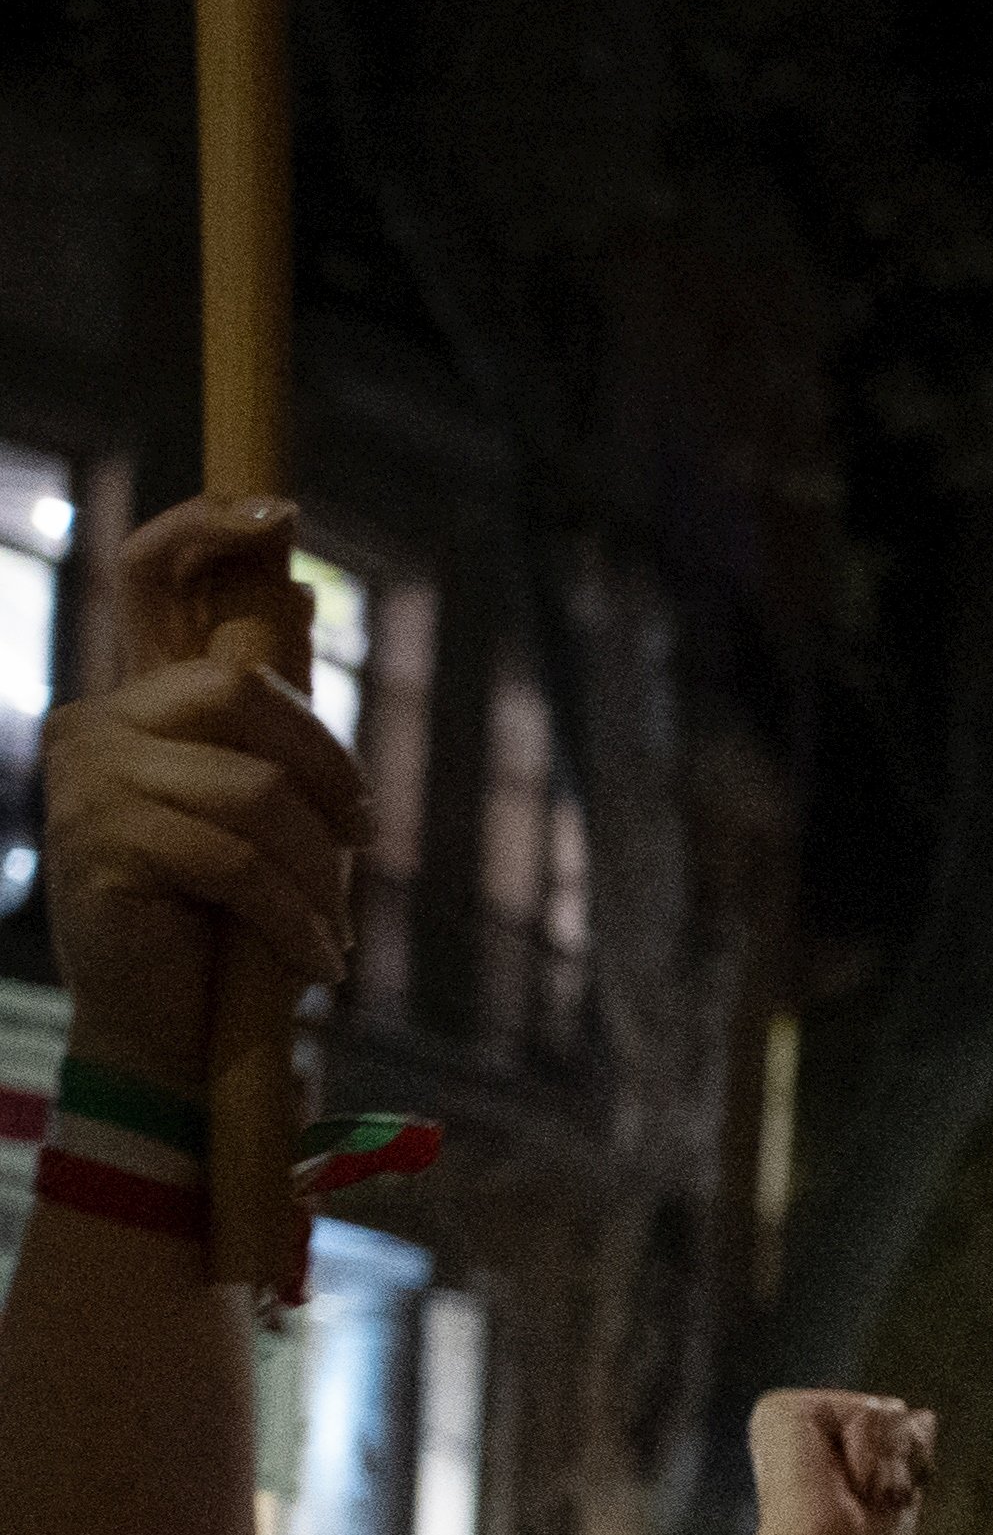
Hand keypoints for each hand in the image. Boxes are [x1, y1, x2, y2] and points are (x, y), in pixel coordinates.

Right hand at [36, 497, 368, 1082]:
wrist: (165, 1024)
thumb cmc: (221, 915)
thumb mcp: (254, 806)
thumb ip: (263, 724)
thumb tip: (294, 603)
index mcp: (136, 701)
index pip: (150, 577)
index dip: (206, 529)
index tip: (280, 510)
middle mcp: (96, 723)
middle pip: (240, 688)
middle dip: (327, 766)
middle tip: (361, 837)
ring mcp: (88, 782)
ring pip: (255, 791)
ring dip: (317, 872)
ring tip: (329, 928)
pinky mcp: (101, 846)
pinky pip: (235, 861)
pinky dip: (296, 916)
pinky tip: (317, 960)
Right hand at [730, 1393, 936, 1534]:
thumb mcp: (897, 1494)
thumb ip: (908, 1453)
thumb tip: (925, 1414)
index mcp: (821, 1440)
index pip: (896, 1424)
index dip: (907, 1465)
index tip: (876, 1502)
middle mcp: (800, 1421)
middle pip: (896, 1412)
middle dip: (900, 1462)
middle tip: (863, 1500)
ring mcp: (788, 1411)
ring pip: (887, 1411)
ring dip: (885, 1464)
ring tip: (851, 1494)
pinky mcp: (785, 1409)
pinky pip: (867, 1412)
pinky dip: (868, 1455)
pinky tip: (837, 1482)